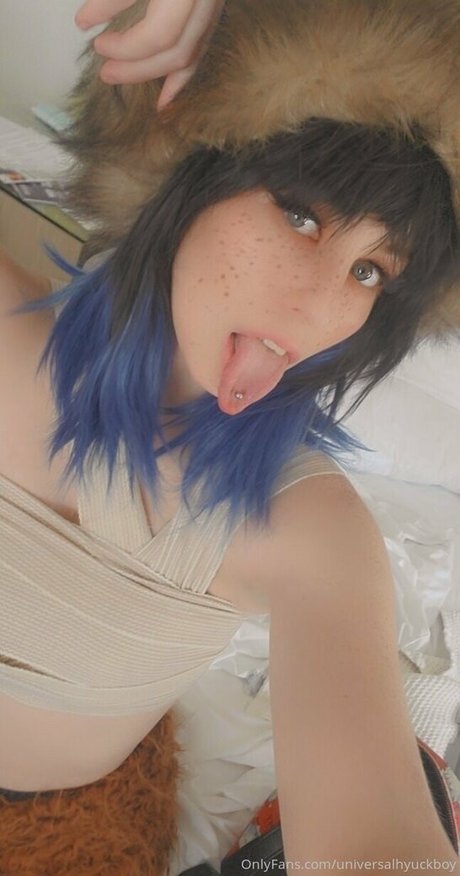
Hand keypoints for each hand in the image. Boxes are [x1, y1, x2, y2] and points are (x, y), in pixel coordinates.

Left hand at [75, 0, 225, 107]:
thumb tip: (84, 23)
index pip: (159, 35)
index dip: (127, 48)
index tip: (99, 45)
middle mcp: (205, 3)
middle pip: (177, 53)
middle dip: (139, 68)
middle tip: (107, 74)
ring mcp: (214, 6)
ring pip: (193, 54)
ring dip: (160, 76)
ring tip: (128, 80)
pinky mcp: (215, 8)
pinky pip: (202, 46)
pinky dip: (183, 72)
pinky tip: (166, 96)